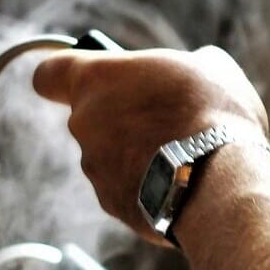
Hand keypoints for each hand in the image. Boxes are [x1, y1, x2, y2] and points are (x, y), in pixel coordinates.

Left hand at [31, 45, 269, 243]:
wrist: (219, 180)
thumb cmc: (210, 112)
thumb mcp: (209, 65)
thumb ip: (183, 63)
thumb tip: (196, 68)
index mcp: (94, 79)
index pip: (49, 74)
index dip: (63, 77)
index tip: (90, 80)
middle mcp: (83, 124)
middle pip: (91, 117)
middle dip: (124, 117)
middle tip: (169, 118)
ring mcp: (95, 169)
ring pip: (111, 155)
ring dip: (140, 153)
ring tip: (187, 154)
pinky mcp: (113, 205)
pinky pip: (129, 188)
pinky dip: (151, 185)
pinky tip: (185, 181)